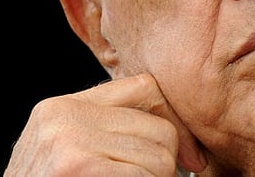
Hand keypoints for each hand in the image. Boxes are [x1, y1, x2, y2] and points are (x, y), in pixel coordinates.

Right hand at [4, 73, 206, 175]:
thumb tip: (182, 140)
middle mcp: (64, 115)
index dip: (174, 119)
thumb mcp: (70, 152)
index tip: (191, 155)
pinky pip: (144, 176)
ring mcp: (68, 140)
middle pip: (159, 128)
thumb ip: (109, 130)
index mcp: (63, 106)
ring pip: (160, 157)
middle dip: (166, 163)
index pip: (145, 86)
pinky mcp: (76, 165)